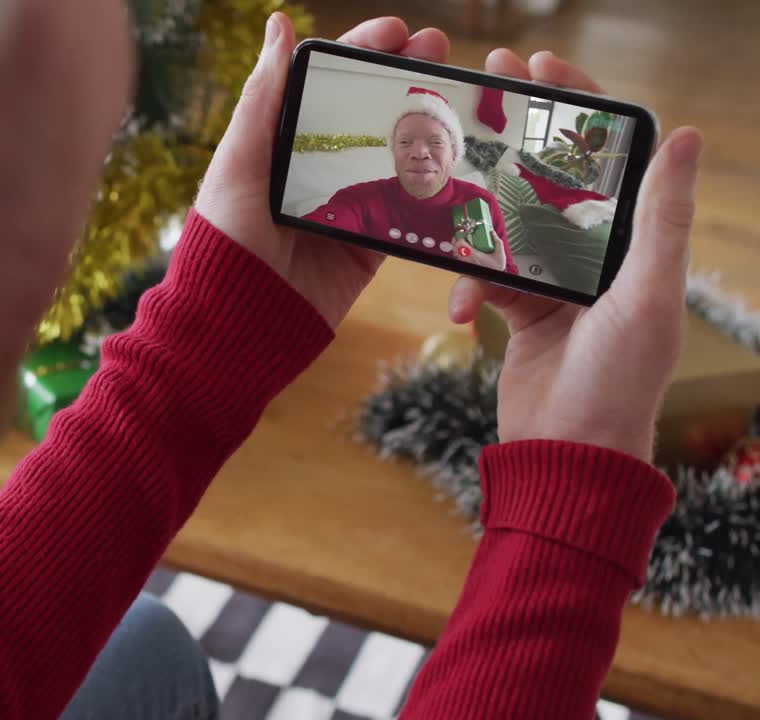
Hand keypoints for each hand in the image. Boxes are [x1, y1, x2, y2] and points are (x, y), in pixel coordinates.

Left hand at [194, 14, 451, 327]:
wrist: (238, 323)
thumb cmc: (225, 238)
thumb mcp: (240, 162)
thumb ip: (264, 98)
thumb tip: (278, 23)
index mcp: (282, 142)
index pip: (327, 84)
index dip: (362, 51)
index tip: (397, 30)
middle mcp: (317, 169)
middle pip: (370, 111)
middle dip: (406, 75)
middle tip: (438, 50)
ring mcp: (347, 206)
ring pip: (398, 153)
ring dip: (429, 119)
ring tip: (458, 92)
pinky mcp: (369, 245)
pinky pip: (409, 209)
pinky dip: (436, 183)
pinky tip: (462, 154)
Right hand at [448, 50, 702, 460]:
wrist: (566, 455)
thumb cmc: (618, 382)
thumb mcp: (645, 296)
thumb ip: (660, 218)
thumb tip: (688, 134)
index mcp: (636, 240)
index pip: (610, 153)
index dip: (576, 103)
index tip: (537, 66)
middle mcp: (598, 252)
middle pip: (552, 173)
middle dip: (516, 133)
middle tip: (481, 91)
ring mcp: (556, 280)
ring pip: (507, 220)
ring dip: (478, 216)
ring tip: (446, 196)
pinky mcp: (521, 308)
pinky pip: (485, 273)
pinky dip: (469, 286)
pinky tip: (463, 311)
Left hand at [453, 231, 506, 271]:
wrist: (493, 279)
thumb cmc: (496, 268)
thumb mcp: (500, 253)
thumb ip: (497, 241)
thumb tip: (491, 231)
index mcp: (474, 255)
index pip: (460, 245)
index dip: (459, 238)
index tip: (463, 234)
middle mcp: (467, 260)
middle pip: (455, 248)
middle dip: (455, 241)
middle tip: (460, 236)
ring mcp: (465, 264)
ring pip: (455, 254)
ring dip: (456, 247)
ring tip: (461, 242)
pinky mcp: (465, 266)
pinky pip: (458, 258)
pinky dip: (458, 253)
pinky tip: (464, 250)